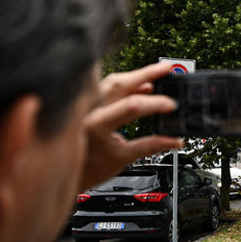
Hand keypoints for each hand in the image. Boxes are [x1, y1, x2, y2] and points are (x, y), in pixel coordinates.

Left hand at [80, 63, 182, 189]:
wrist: (66, 173)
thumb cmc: (88, 169)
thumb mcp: (123, 159)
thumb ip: (150, 146)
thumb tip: (174, 141)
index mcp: (96, 125)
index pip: (132, 106)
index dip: (155, 104)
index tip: (171, 106)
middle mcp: (88, 109)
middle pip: (120, 82)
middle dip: (147, 73)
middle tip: (167, 68)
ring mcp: (86, 104)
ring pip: (113, 81)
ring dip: (136, 76)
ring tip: (158, 73)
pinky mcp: (87, 103)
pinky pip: (108, 87)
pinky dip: (127, 84)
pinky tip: (142, 85)